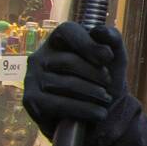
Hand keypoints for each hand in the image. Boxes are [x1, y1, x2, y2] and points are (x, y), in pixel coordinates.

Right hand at [23, 22, 127, 138]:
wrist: (95, 115)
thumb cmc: (103, 81)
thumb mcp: (115, 59)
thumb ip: (113, 40)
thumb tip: (100, 31)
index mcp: (58, 41)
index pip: (68, 31)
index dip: (89, 43)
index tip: (108, 57)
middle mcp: (40, 57)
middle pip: (69, 61)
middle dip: (96, 74)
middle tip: (109, 84)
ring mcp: (32, 78)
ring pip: (66, 84)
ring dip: (94, 93)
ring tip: (106, 99)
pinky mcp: (31, 100)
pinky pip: (60, 104)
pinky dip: (86, 110)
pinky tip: (100, 113)